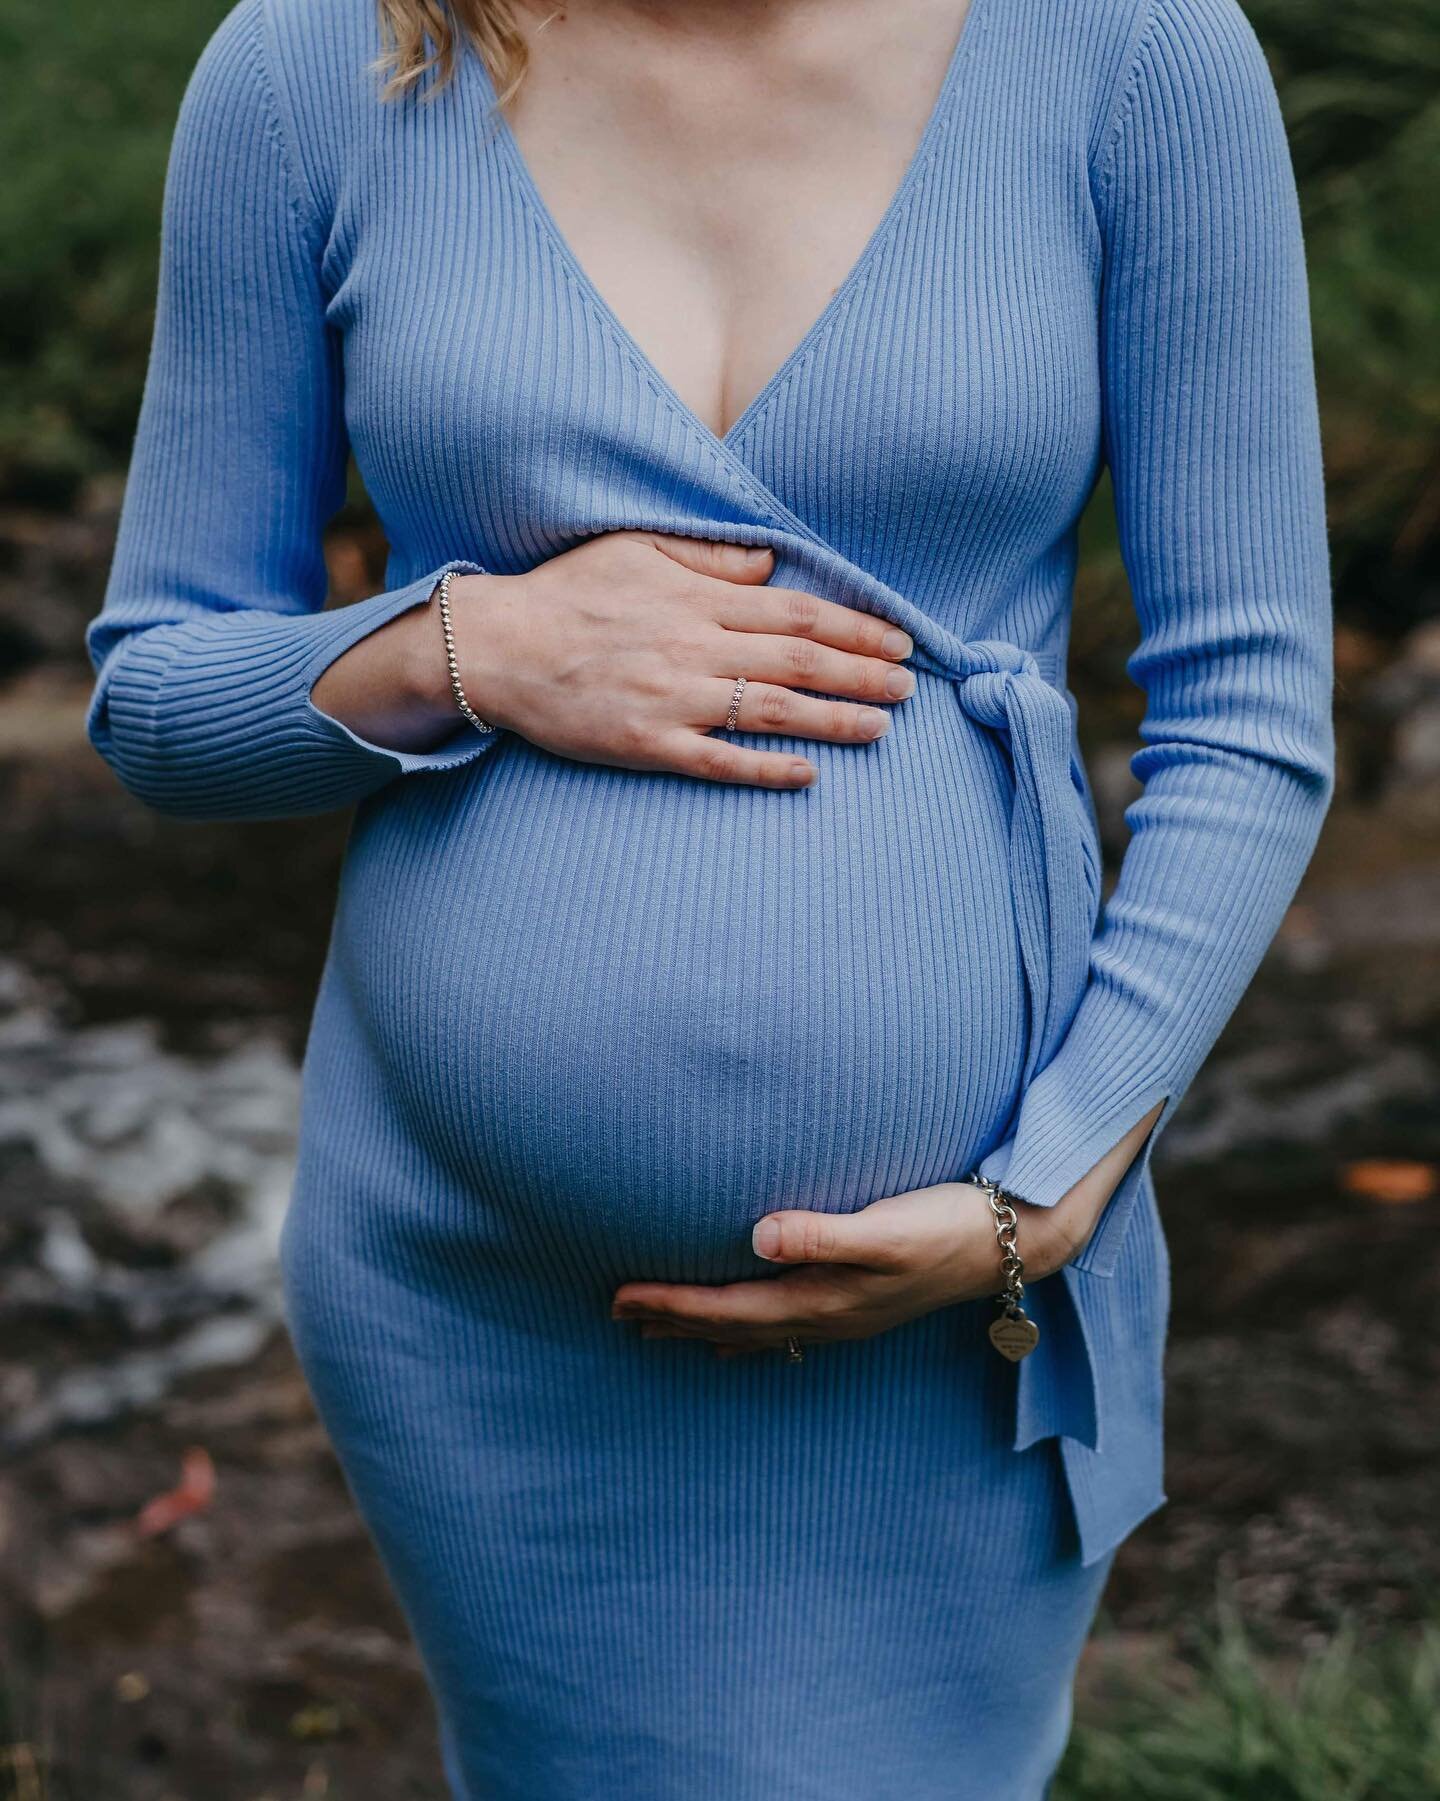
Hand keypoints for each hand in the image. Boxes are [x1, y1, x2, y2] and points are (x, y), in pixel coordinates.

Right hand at [440, 531, 916, 788]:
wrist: (498, 647)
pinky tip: (808, 775)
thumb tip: (772, 562)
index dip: (856, 628)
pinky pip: (719, 759)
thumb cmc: (567, 593)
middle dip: (863, 675)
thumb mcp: (639, 550)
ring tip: (882, 728)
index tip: (898, 641)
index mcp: (698, 598)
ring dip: (834, 720)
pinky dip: (766, 768)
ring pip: (773, 710)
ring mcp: (674, 698)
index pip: (797, 612)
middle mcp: (695, 646)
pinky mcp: (649, 743)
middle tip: (910, 689)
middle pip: (800, 660)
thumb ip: (710, 559)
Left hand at [609, 1179, 1104, 1355]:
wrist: (1014, 1243)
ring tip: (657, 1329)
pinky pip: (787, 1330)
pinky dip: (750, 1333)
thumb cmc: (948, 1225)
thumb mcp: (887, 1226)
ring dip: (704, 1328)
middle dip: (673, 1320)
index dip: (671, 1304)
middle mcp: (827, 1317)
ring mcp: (846, 1316)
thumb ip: (823, 1233)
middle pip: (731, 1324)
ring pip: (756, 1330)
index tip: (619, 1298)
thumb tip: (757, 1235)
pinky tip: (739, 1338)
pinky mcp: (863, 1304)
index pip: (727, 1306)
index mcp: (823, 1299)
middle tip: (615, 1314)